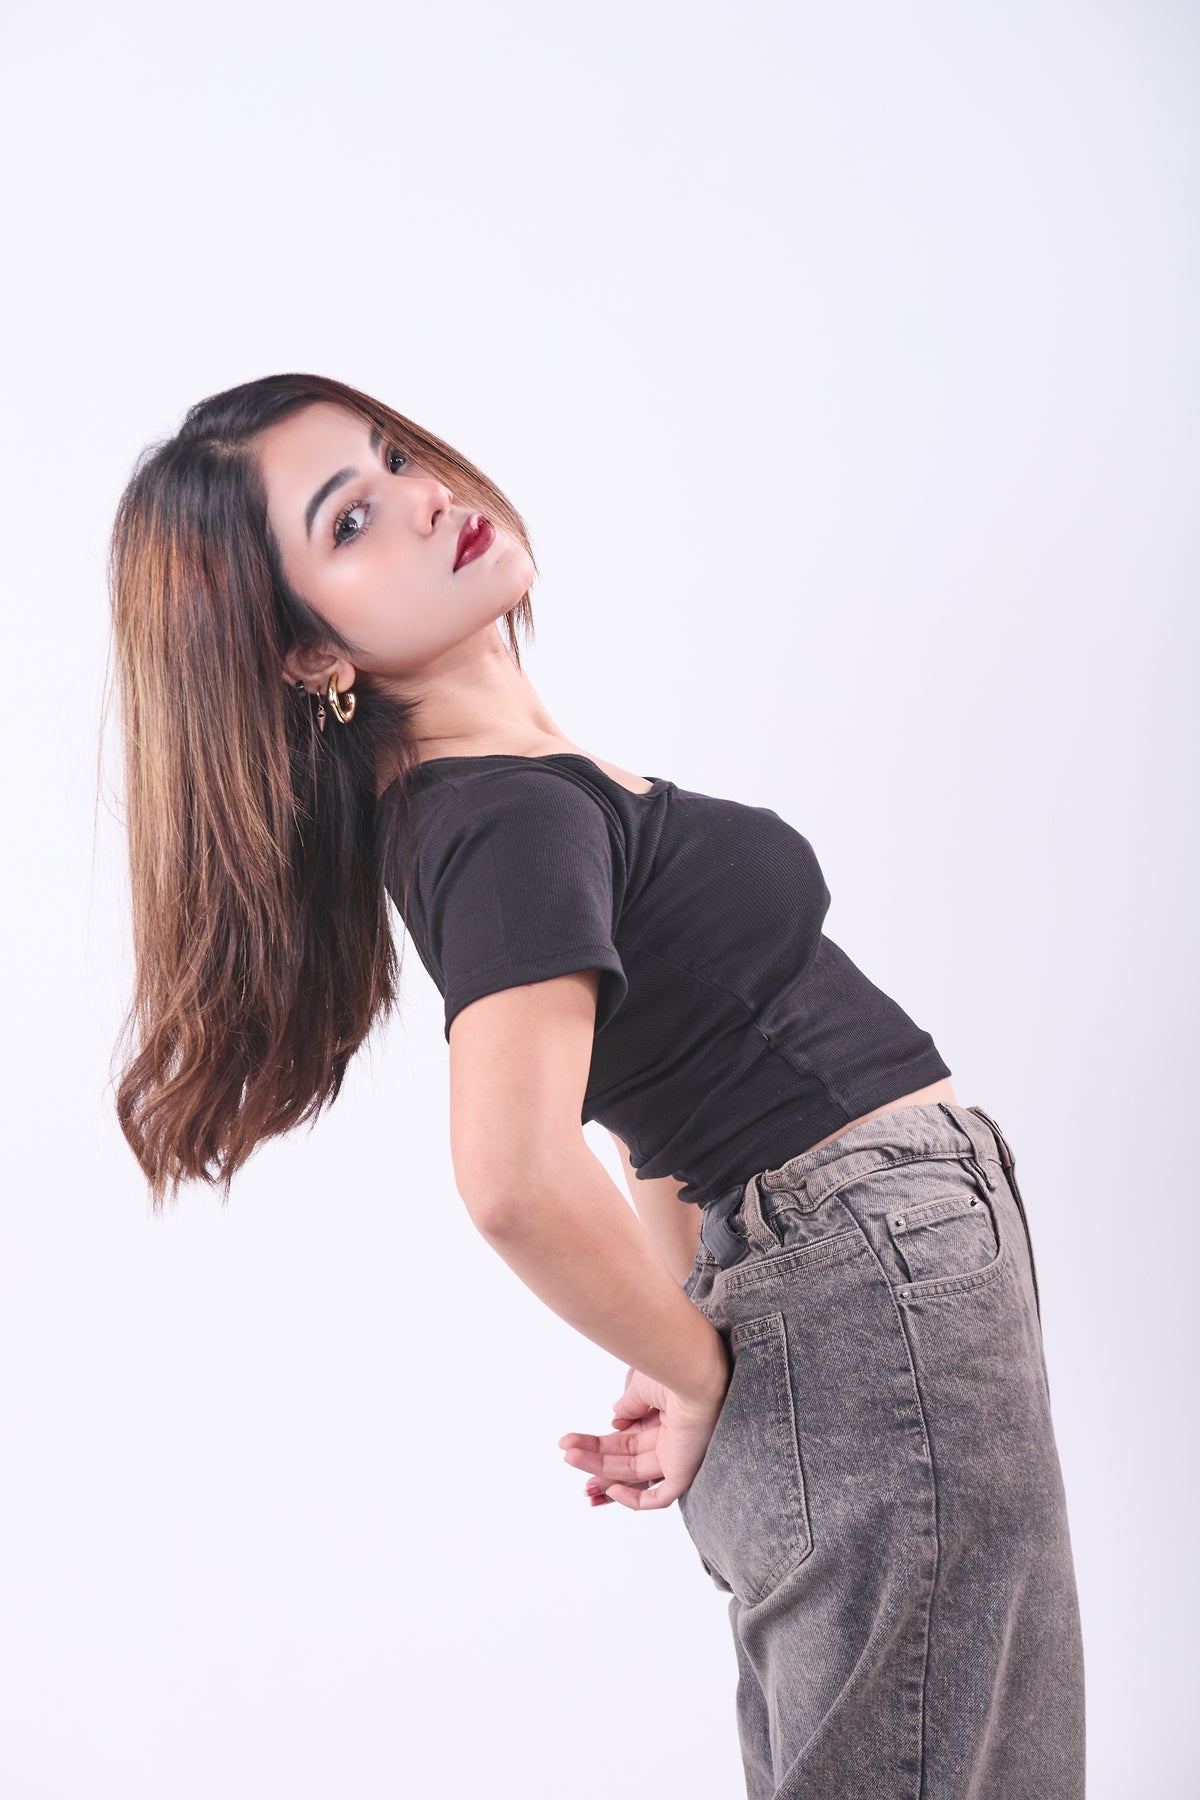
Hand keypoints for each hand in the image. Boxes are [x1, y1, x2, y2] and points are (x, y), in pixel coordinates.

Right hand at [557, 1344, 730, 1511]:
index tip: (572, 1440)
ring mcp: (676, 1455)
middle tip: (566, 1453)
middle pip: (625, 1457)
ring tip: (571, 1458)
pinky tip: (610, 1488)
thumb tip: (615, 1422)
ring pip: (633, 1474)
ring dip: (601, 1470)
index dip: (599, 1444)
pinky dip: (633, 1500)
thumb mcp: (639, 1387)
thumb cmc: (671, 1371)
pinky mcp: (683, 1472)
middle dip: (594, 1457)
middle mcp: (670, 1436)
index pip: (626, 1439)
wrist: (692, 1373)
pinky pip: (659, 1498)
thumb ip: (627, 1406)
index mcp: (662, 1415)